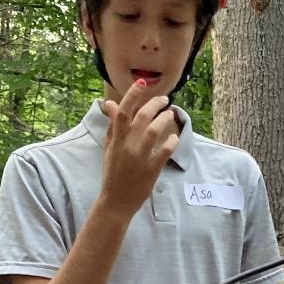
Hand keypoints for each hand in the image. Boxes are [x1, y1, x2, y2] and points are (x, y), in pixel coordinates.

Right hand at [95, 79, 178, 218]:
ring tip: (170, 114)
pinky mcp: (151, 170)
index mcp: (116, 140)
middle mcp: (127, 146)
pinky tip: (174, 137)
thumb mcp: (109, 148)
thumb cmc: (113, 172)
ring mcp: (139, 158)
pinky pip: (164, 152)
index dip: (132, 95)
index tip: (142, 82)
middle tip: (165, 100)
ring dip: (164, 120)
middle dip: (155, 104)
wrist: (116, 200)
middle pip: (141, 118)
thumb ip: (113, 126)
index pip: (123, 112)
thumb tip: (110, 104)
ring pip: (153, 132)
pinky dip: (171, 142)